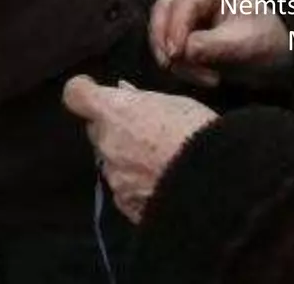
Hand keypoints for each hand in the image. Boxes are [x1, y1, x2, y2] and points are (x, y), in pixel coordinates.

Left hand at [63, 77, 216, 222]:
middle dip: (113, 130)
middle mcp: (106, 143)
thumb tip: (123, 90)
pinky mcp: (126, 203)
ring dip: (126, 159)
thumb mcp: (174, 103)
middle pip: (97, 131)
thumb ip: (141, 99)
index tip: (93, 90)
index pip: (75, 94)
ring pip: (110, 161)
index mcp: (113, 112)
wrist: (218, 182)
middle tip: (144, 132)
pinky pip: (123, 189)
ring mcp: (114, 176)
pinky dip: (136, 184)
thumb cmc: (199, 133)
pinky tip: (161, 183)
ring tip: (161, 161)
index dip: (83, 91)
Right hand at [149, 0, 290, 87]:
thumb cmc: (264, 40)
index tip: (176, 54)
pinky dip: (176, 62)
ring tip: (201, 77)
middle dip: (167, 42)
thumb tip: (185, 51)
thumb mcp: (245, 43)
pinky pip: (164, 44)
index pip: (184, 1)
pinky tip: (196, 76)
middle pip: (163, 12)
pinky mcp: (177, 27)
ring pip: (159, 30)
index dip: (175, 27)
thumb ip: (214, 45)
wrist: (272, 55)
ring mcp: (181, 7)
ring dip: (172, 56)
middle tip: (174, 67)